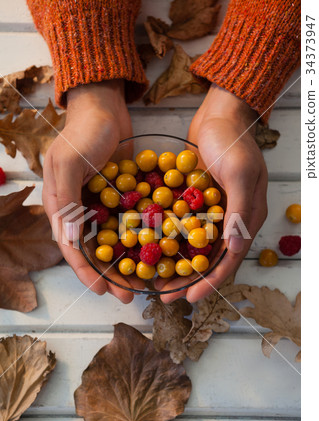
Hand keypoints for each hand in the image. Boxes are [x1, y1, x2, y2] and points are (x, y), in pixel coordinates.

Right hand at [42, 80, 134, 302]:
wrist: (105, 107)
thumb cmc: (84, 133)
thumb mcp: (69, 163)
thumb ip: (67, 201)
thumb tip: (67, 242)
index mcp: (61, 206)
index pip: (71, 248)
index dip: (86, 272)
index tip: (103, 290)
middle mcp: (80, 211)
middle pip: (95, 251)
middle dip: (111, 274)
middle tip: (130, 295)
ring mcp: (102, 205)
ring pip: (115, 242)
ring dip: (128, 262)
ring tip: (146, 281)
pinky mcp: (122, 198)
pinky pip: (131, 224)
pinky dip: (141, 239)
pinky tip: (157, 252)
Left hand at [161, 85, 267, 302]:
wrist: (219, 115)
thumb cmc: (232, 141)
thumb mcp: (240, 173)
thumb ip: (239, 211)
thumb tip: (236, 249)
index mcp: (246, 219)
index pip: (228, 260)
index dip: (209, 281)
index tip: (188, 298)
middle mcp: (229, 220)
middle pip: (207, 259)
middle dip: (186, 279)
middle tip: (163, 295)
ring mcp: (210, 212)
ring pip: (191, 246)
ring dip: (173, 263)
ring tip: (152, 278)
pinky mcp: (194, 202)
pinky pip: (179, 226)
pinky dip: (166, 239)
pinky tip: (147, 247)